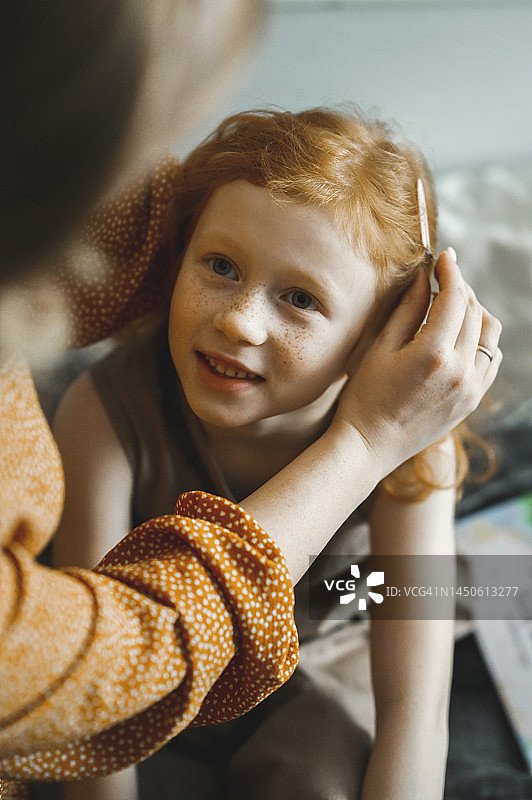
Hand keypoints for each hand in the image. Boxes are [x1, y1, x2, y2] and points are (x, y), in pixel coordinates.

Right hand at [334, 249, 501, 470]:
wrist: (370, 446)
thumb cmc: (365, 397)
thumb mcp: (380, 348)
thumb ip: (407, 310)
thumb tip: (424, 278)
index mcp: (433, 353)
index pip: (454, 297)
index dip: (450, 271)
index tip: (443, 257)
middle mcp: (460, 370)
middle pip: (474, 311)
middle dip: (460, 288)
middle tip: (443, 278)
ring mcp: (471, 388)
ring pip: (489, 334)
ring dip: (476, 312)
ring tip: (453, 306)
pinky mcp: (473, 400)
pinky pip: (491, 360)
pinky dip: (482, 340)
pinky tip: (462, 335)